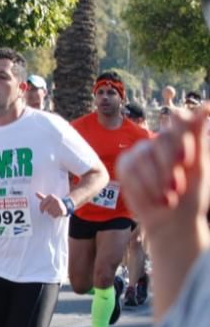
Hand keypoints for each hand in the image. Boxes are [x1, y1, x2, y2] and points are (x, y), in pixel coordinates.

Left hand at [35, 192, 66, 217]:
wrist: (64, 206)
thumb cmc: (53, 202)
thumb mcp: (48, 199)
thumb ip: (41, 196)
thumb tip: (35, 193)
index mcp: (50, 196)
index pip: (41, 204)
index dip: (40, 208)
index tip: (42, 210)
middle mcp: (55, 199)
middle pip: (45, 208)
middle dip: (45, 210)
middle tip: (48, 211)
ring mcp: (59, 204)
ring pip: (49, 212)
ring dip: (50, 213)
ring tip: (53, 210)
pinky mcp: (61, 210)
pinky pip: (53, 216)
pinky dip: (54, 216)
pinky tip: (56, 213)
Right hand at [118, 104, 207, 232]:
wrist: (172, 221)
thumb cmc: (190, 195)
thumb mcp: (200, 167)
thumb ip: (198, 138)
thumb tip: (206, 106)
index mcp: (183, 138)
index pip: (178, 118)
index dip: (180, 137)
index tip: (186, 160)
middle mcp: (160, 141)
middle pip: (162, 139)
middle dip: (170, 166)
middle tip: (177, 187)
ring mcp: (141, 152)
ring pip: (144, 156)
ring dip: (156, 181)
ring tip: (167, 197)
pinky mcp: (125, 165)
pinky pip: (130, 170)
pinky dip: (142, 187)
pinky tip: (153, 198)